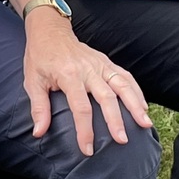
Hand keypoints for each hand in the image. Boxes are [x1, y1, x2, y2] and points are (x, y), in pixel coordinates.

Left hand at [23, 11, 150, 155]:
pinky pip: (125, 76)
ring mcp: (100, 64)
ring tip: (145, 123)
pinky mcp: (106, 62)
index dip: (85, 130)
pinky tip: (144, 106)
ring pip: (122, 85)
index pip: (81, 107)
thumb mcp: (32, 81)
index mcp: (69, 75)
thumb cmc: (40, 57)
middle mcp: (88, 69)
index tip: (88, 149)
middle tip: (122, 140)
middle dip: (116, 120)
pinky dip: (136, 91)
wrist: (50, 30)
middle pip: (107, 97)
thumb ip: (39, 107)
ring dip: (135, 104)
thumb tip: (39, 132)